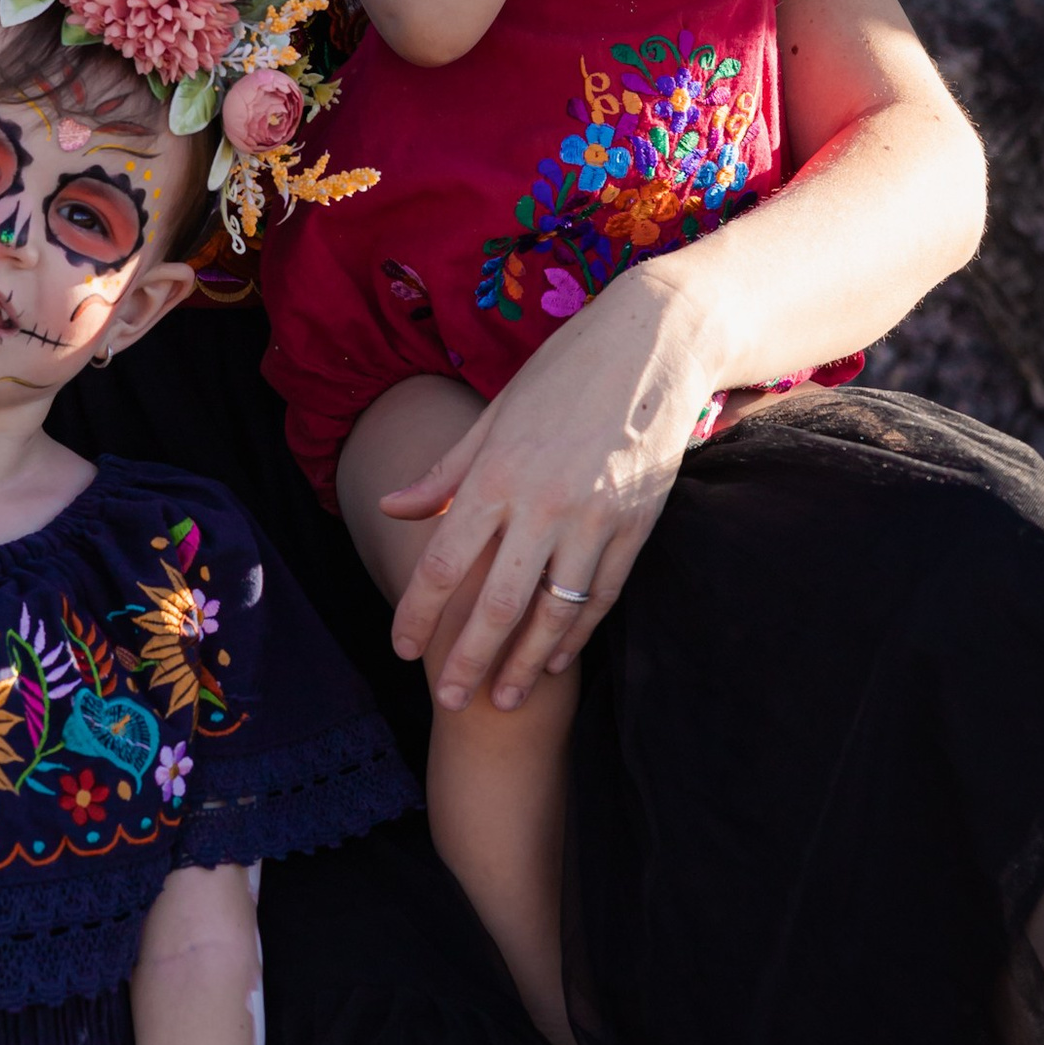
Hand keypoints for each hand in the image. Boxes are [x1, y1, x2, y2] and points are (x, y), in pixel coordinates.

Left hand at [382, 263, 719, 709]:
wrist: (653, 343)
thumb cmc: (563, 372)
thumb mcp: (494, 413)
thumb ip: (444, 473)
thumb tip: (390, 507)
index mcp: (497, 472)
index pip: (444, 562)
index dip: (419, 614)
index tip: (402, 651)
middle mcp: (542, 503)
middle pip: (496, 603)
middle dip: (467, 659)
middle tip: (446, 701)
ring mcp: (595, 518)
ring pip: (554, 612)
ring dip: (524, 663)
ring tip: (501, 700)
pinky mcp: (637, 525)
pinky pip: (601, 596)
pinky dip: (577, 634)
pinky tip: (556, 660)